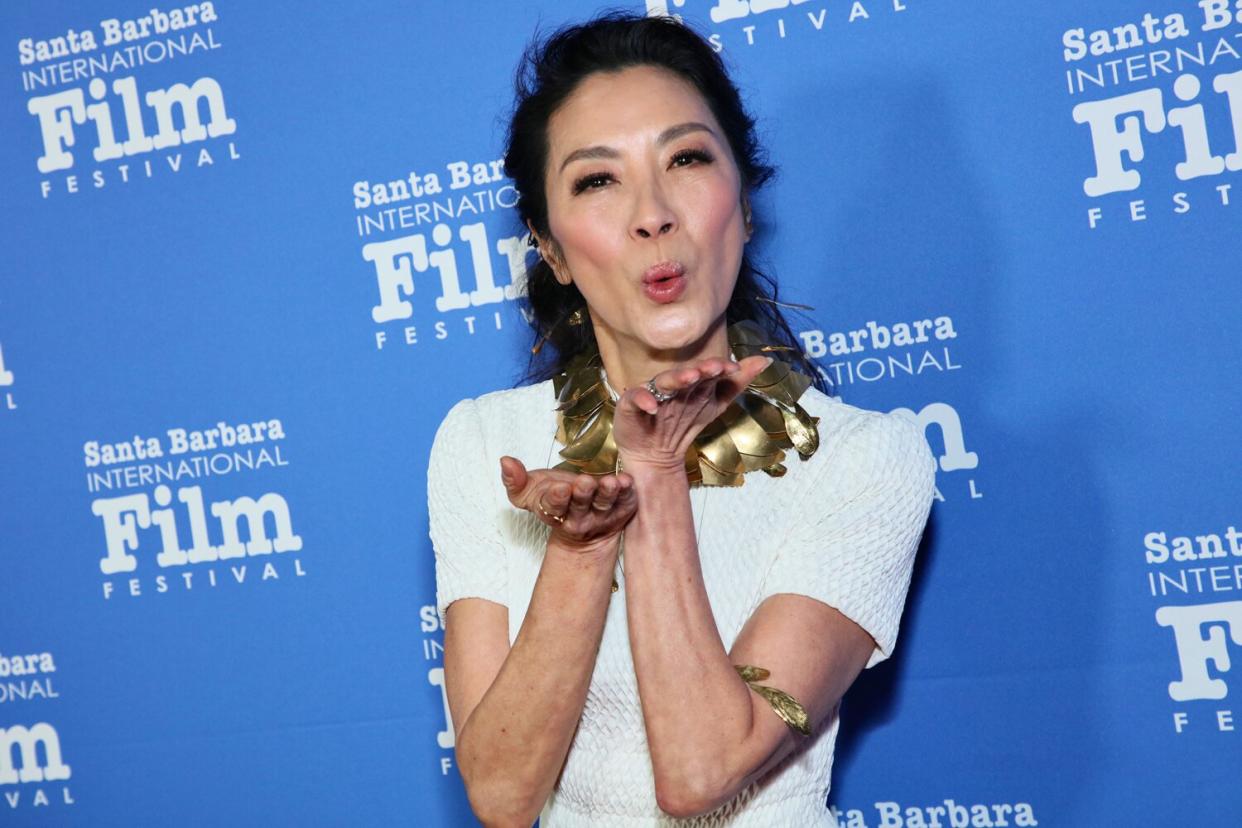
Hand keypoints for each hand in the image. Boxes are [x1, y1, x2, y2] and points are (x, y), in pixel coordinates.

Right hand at [499, 456, 635, 551]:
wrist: (584, 528)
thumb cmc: (556, 499)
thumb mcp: (530, 492)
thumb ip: (515, 480)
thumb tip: (505, 461)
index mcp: (554, 511)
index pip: (554, 507)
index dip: (557, 499)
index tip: (560, 488)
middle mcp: (578, 516)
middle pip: (580, 506)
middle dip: (582, 494)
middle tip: (585, 482)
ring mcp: (601, 516)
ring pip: (605, 505)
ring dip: (608, 494)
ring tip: (611, 482)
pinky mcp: (621, 511)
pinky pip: (625, 502)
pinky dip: (627, 492)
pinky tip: (628, 481)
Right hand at [612, 355, 771, 472]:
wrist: (655, 455)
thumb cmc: (683, 424)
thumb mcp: (715, 405)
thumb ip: (736, 384)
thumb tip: (766, 360)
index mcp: (692, 383)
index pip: (706, 370)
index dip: (718, 368)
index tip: (732, 368)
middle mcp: (673, 385)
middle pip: (687, 373)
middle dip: (699, 370)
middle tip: (711, 368)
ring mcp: (652, 394)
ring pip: (664, 382)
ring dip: (676, 379)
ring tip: (688, 378)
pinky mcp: (631, 406)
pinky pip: (636, 399)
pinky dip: (644, 400)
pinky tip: (652, 406)